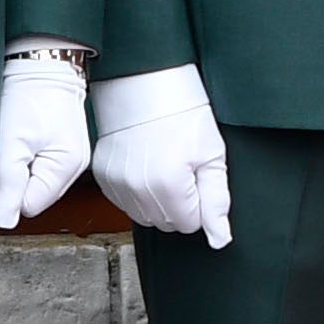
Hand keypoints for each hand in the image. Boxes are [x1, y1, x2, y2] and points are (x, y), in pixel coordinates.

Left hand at [0, 47, 93, 229]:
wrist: (39, 62)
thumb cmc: (27, 94)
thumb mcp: (10, 143)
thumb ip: (7, 186)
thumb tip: (4, 221)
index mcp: (67, 168)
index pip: (28, 205)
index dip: (9, 187)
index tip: (6, 160)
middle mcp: (74, 168)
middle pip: (32, 195)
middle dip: (15, 176)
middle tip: (12, 145)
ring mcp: (70, 158)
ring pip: (34, 182)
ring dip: (20, 165)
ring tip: (19, 137)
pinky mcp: (62, 149)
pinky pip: (38, 167)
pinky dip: (26, 155)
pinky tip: (25, 136)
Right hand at [90, 64, 232, 247]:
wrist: (144, 82)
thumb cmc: (182, 111)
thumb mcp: (212, 154)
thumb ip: (216, 202)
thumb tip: (220, 240)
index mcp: (169, 185)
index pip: (191, 224)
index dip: (199, 201)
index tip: (196, 172)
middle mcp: (138, 189)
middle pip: (168, 223)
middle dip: (179, 202)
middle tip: (180, 165)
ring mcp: (117, 184)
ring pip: (146, 216)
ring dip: (157, 199)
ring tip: (162, 163)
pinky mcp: (103, 177)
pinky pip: (126, 202)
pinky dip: (137, 191)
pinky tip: (144, 165)